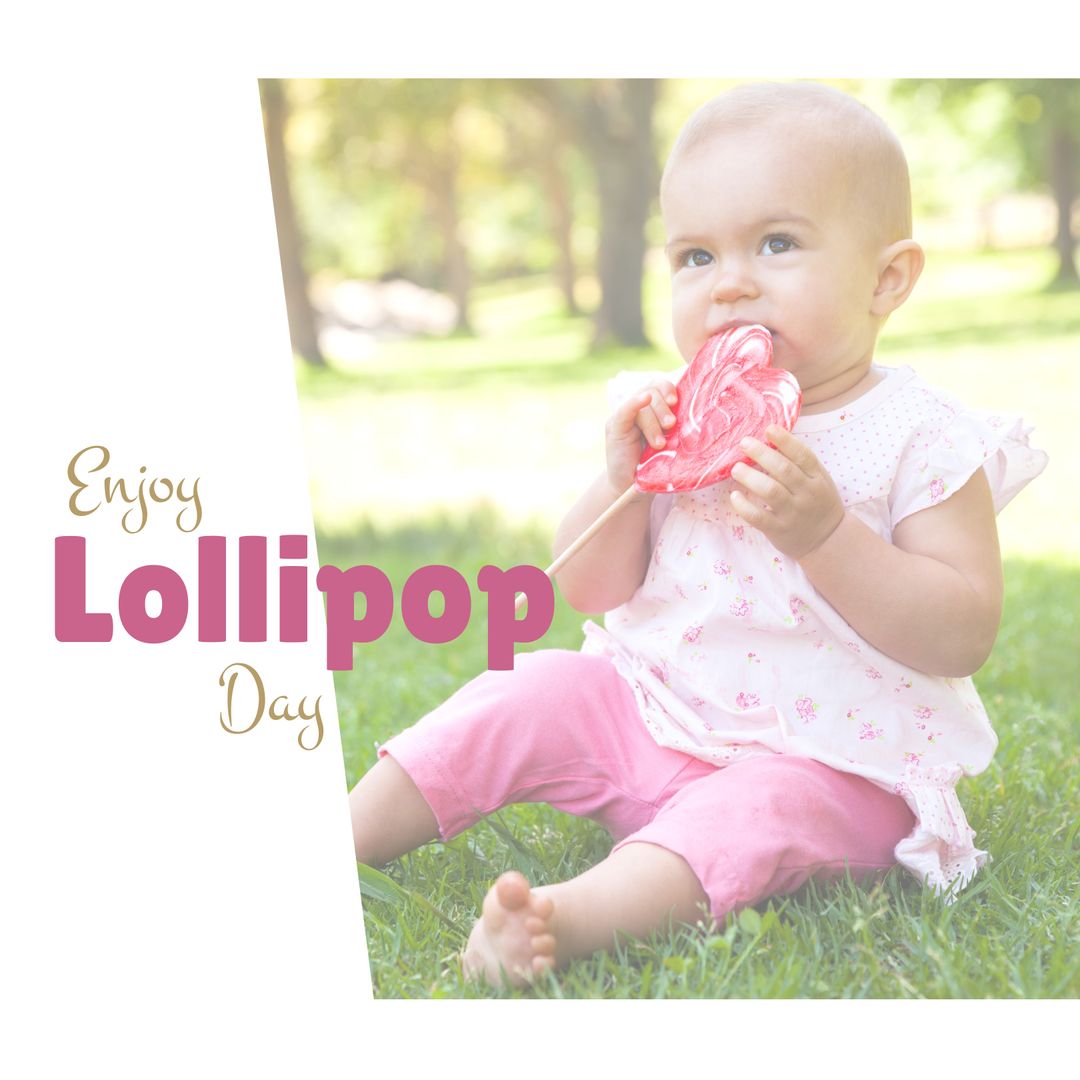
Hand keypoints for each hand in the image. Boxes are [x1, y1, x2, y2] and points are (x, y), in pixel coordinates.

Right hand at [606, 378, 678, 491]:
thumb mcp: (672, 443)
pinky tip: (643, 400)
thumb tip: (704, 416)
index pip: (660, 386)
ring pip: (642, 403)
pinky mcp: (615, 428)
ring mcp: (624, 417)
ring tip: (659, 444)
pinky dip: (634, 403)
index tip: (677, 402)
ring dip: (653, 421)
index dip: (669, 389)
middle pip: (652, 391)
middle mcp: (638, 408)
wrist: (632, 487)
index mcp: (654, 408)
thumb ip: (679, 428)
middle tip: (670, 425)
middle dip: (663, 407)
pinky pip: (624, 410)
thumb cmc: (656, 465)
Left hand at [729, 425, 844, 558]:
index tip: (769, 428)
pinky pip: (758, 517)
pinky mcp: (778, 530)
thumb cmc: (818, 504)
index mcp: (817, 478)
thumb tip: (771, 441)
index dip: (785, 440)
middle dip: (762, 454)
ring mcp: (793, 513)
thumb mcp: (819, 481)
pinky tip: (734, 497)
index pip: (803, 455)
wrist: (827, 541)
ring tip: (736, 468)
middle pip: (784, 470)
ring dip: (750, 477)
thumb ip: (800, 465)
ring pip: (770, 492)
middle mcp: (806, 494)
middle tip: (744, 443)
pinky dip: (744, 506)